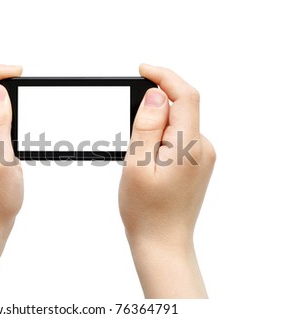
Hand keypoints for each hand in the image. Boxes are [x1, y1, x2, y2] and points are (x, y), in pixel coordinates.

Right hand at [119, 64, 215, 297]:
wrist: (161, 242)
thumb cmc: (146, 211)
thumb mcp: (137, 164)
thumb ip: (147, 126)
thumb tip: (157, 94)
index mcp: (190, 146)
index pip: (185, 96)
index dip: (164, 76)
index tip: (142, 70)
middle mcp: (203, 148)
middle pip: (181, 108)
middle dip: (154, 107)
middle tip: (130, 131)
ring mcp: (202, 156)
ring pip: (177, 123)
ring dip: (155, 126)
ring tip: (138, 156)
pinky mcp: (196, 163)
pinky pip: (178, 137)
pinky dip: (160, 138)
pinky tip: (147, 160)